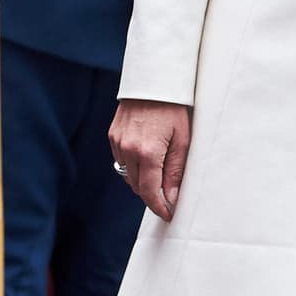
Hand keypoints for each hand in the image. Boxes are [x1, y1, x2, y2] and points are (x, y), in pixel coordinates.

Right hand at [108, 99, 191, 222]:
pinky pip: (121, 161)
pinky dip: (133, 165)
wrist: (153, 80)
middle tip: (167, 196)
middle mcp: (128, 149)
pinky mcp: (113, 136)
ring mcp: (117, 142)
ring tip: (159, 175)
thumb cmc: (174, 108)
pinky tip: (146, 158)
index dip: (159, 207)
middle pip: (137, 186)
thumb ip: (175, 171)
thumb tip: (171, 197)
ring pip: (127, 175)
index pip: (150, 192)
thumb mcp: (183, 139)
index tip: (168, 214)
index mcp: (148, 152)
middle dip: (152, 195)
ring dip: (142, 180)